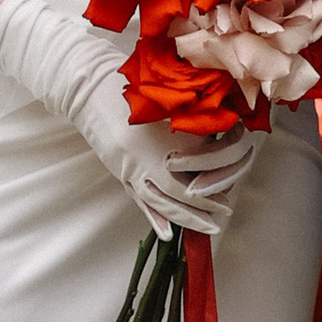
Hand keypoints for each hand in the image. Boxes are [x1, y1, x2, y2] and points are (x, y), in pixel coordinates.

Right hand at [0, 0, 251, 237]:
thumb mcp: (166, 105)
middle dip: (205, 209)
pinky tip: (167, 234)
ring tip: (205, 228)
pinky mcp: (122, 171)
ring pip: (164, 203)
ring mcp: (135, 168)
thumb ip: (190, 128)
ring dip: (186, 218)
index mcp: (168, 137)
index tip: (230, 194)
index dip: (216, 187)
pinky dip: (155, 218)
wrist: (92, 88)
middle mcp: (153, 157)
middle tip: (222, 218)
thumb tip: (221, 143)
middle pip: (184, 193)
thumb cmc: (133, 89)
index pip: (200, 173)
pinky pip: (141, 200)